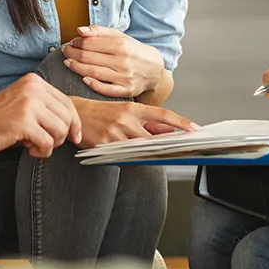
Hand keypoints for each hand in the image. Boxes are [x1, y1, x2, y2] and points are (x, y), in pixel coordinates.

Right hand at [0, 73, 82, 158]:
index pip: (67, 102)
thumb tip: (73, 124)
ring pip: (60, 130)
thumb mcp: (22, 105)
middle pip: (67, 117)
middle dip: (62, 136)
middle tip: (45, 143)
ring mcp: (28, 103)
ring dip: (51, 144)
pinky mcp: (23, 122)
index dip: (74, 123)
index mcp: (34, 82)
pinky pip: (47, 143)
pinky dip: (41, 151)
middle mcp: (33, 88)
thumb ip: (44, 108)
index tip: (74, 136)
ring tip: (33, 144)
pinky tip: (28, 149)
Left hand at [62, 26, 164, 97]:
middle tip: (65, 52)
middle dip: (73, 54)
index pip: (91, 43)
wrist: (155, 71)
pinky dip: (92, 84)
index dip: (77, 42)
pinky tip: (83, 79)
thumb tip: (80, 30)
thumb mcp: (121, 37)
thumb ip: (100, 32)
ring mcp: (125, 77)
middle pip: (89, 57)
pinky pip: (105, 89)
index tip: (71, 42)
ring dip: (77, 68)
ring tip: (68, 63)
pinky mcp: (126, 91)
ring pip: (94, 73)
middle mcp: (124, 61)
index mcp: (122, 45)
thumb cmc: (134, 52)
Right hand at [71, 97, 199, 147]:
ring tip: (153, 156)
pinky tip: (130, 158)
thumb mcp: (126, 111)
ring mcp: (115, 133)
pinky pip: (124, 158)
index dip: (180, 121)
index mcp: (133, 108)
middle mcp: (126, 119)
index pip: (162, 114)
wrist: (74, 113)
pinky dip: (130, 160)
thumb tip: (170, 131)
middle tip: (179, 152)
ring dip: (147, 155)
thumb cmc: (102, 112)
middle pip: (153, 138)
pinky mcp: (105, 146)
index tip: (194, 129)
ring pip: (140, 150)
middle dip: (165, 146)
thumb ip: (148, 122)